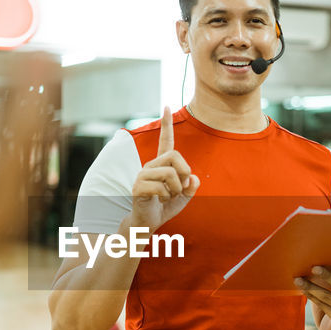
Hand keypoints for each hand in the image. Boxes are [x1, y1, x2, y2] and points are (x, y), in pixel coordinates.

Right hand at [129, 106, 199, 231]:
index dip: (166, 124)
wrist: (148, 223)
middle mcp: (150, 165)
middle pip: (174, 156)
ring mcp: (142, 175)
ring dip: (175, 189)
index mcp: (161, 164)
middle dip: (184, 172)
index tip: (166, 106)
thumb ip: (192, 186)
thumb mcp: (184, 196)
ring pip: (169, 173)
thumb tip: (193, 178)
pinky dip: (166, 197)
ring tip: (168, 197)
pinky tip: (159, 200)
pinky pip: (161, 187)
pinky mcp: (138, 187)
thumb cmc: (164, 207)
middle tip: (180, 188)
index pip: (165, 141)